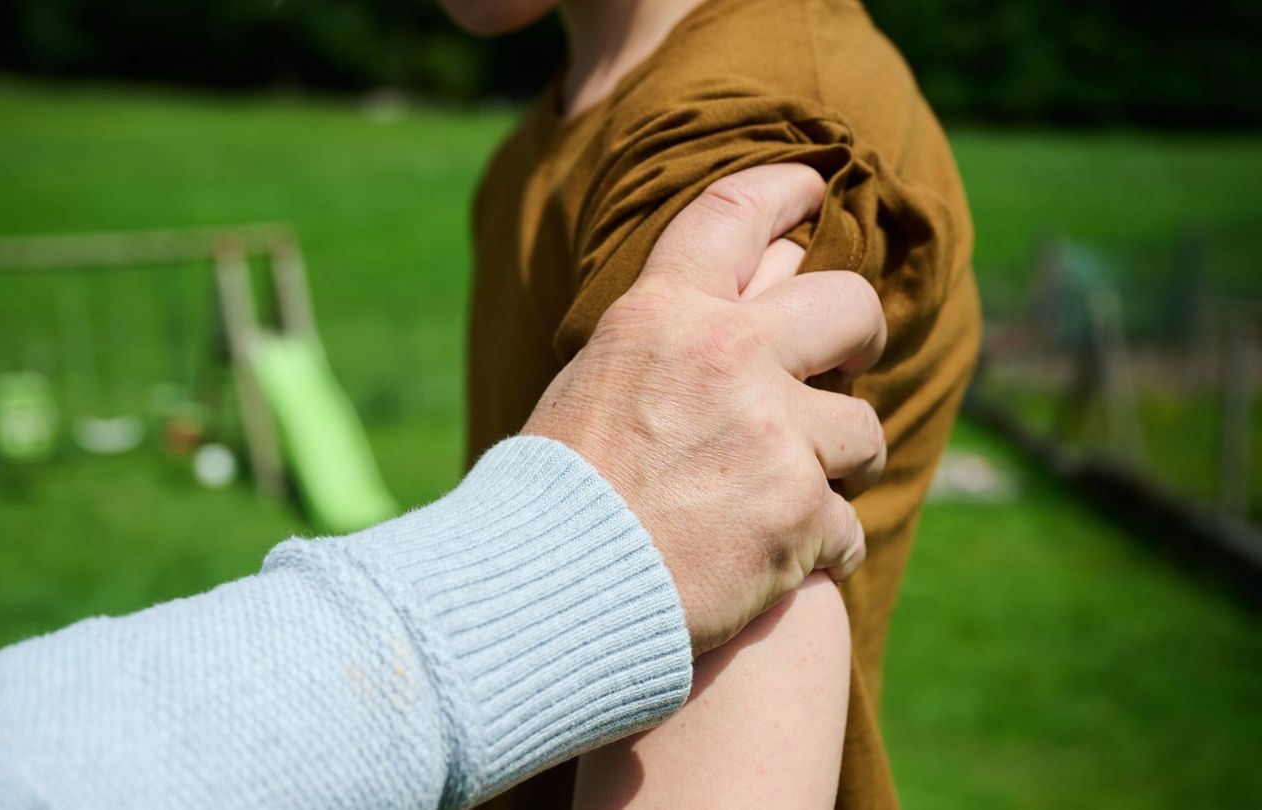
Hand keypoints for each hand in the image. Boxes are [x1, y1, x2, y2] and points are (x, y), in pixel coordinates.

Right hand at [523, 164, 886, 653]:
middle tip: (850, 361)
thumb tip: (716, 318)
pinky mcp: (798, 514)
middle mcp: (727, 356)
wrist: (548, 590)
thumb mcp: (590, 383)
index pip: (737, 213)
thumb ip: (661, 343)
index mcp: (663, 313)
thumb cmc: (554, 495)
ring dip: (840, 465)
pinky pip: (847, 526)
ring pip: (862, 430)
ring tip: (796, 494)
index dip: (786, 189)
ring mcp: (771, 434)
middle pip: (848, 308)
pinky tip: (777, 564)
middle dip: (860, 335)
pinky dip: (820, 549)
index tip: (813, 186)